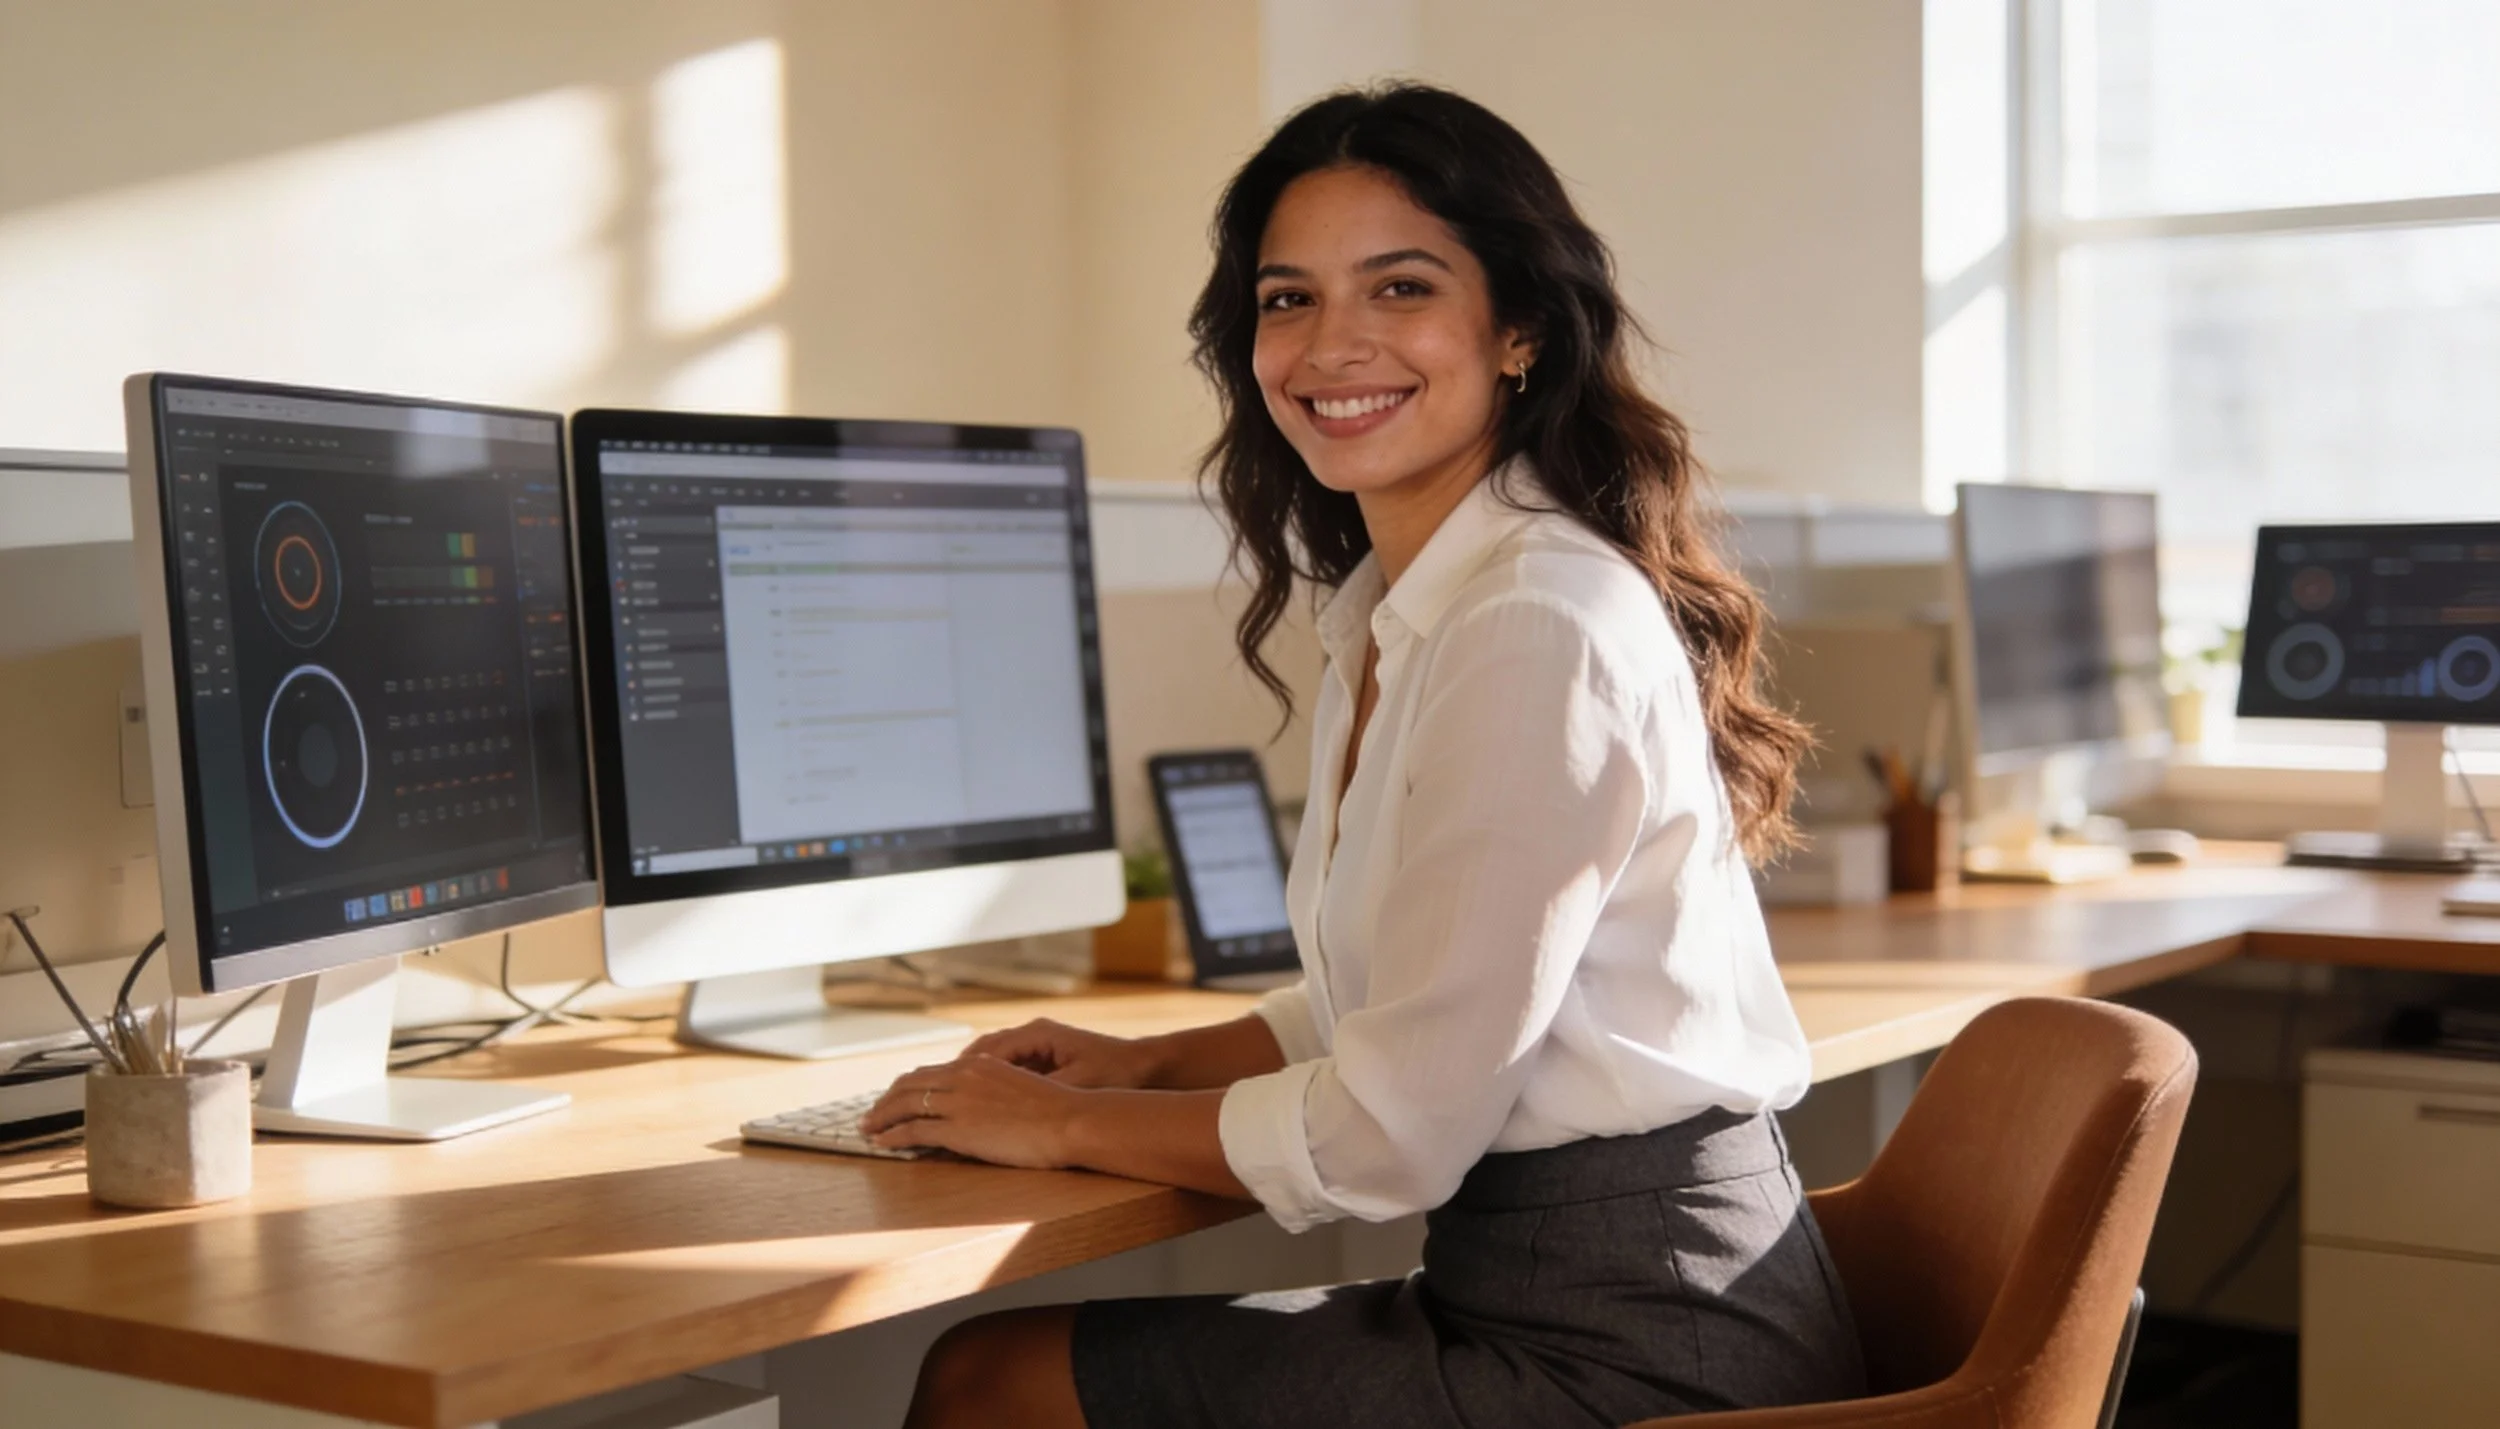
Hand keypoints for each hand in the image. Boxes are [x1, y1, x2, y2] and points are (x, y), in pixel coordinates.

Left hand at [863, 1054, 1088, 1167]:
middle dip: (885, 1101)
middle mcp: (964, 1076)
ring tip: (867, 1130)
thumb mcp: (1020, 1088)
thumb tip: (978, 1107)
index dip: (905, 1087)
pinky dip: (892, 1136)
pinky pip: (913, 1131)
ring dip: (880, 1118)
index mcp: (979, 1065)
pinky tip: (882, 1144)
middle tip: (870, 1115)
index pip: (929, 1072)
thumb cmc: (1057, 1112)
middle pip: (909, 1085)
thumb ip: (993, 1091)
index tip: (892, 1099)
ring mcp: (959, 1102)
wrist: (1071, 1121)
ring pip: (904, 1105)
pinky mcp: (958, 1129)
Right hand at [956, 1018, 1164, 1089]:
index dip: (962, 1072)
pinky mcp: (1044, 1058)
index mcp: (1038, 1034)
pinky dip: (989, 1083)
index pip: (988, 1051)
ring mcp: (1038, 1044)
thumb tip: (1008, 1103)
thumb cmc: (1114, 1071)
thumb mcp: (1077, 1082)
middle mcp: (1033, 1034)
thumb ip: (1042, 1090)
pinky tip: (978, 1105)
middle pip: (982, 1052)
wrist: (1144, 1065)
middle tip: (930, 1096)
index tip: (940, 1091)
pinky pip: (1006, 1068)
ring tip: (946, 1103)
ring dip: (970, 1079)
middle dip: (956, 1074)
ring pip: (991, 1060)